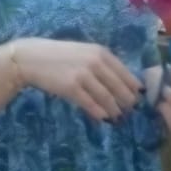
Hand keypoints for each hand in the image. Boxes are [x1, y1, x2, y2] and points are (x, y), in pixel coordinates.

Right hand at [14, 39, 141, 121]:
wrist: (32, 58)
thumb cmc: (60, 56)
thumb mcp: (85, 53)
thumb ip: (103, 65)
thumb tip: (122, 83)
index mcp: (102, 53)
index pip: (126, 74)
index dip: (134, 89)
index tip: (139, 99)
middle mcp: (96, 63)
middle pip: (120, 88)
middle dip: (127, 102)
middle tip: (129, 111)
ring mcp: (84, 75)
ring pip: (107, 98)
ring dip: (114, 110)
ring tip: (117, 117)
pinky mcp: (72, 88)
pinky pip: (91, 104)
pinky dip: (99, 112)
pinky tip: (103, 117)